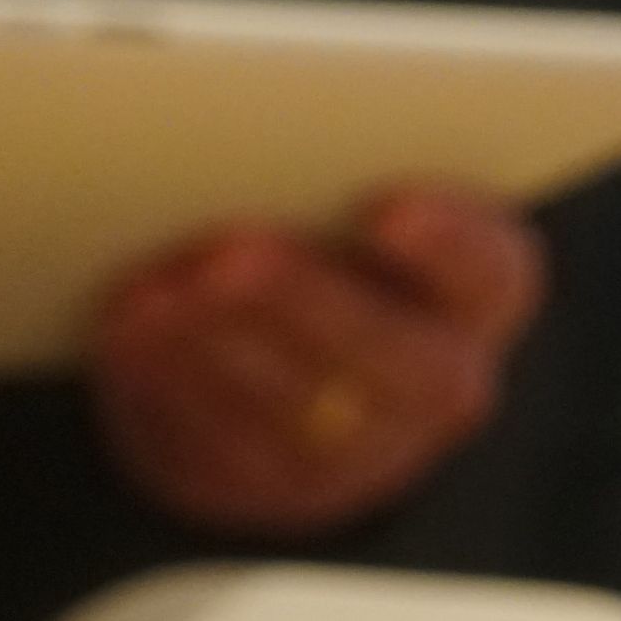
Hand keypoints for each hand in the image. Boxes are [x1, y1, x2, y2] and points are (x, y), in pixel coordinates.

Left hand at [89, 184, 546, 538]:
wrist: (292, 348)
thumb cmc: (322, 234)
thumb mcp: (346, 193)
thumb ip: (329, 167)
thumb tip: (245, 136)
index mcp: (481, 293)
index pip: (488, 271)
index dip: (445, 245)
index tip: (385, 207)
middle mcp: (441, 382)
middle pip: (397, 359)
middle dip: (307, 304)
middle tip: (233, 253)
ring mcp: (363, 451)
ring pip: (303, 418)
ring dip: (222, 349)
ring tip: (160, 290)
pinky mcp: (272, 484)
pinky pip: (225, 450)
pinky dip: (170, 385)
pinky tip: (132, 328)